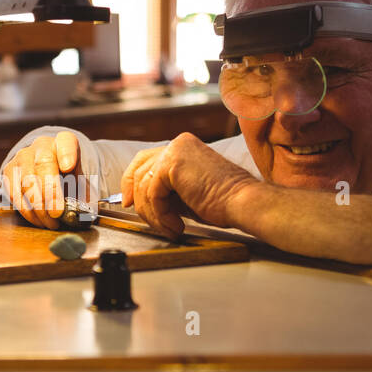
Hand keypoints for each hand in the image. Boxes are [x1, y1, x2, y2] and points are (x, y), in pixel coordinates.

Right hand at [1, 131, 82, 228]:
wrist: (47, 170)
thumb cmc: (66, 177)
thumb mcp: (81, 181)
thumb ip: (85, 194)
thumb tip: (85, 212)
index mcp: (64, 142)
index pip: (66, 142)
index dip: (67, 154)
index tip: (68, 166)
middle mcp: (41, 146)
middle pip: (43, 165)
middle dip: (50, 192)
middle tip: (57, 213)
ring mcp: (22, 157)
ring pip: (26, 182)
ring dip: (38, 207)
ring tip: (50, 223)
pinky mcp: (9, 171)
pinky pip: (15, 193)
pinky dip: (27, 210)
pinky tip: (38, 220)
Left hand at [120, 133, 257, 236]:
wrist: (242, 202)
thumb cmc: (223, 202)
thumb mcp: (186, 193)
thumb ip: (166, 190)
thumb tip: (141, 200)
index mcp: (182, 147)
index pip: (145, 160)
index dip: (132, 181)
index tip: (129, 200)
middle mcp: (177, 144)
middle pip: (139, 170)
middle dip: (137, 198)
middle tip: (142, 217)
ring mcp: (174, 151)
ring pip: (144, 185)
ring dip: (153, 213)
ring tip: (170, 227)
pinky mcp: (172, 165)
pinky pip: (153, 194)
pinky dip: (161, 214)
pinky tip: (176, 225)